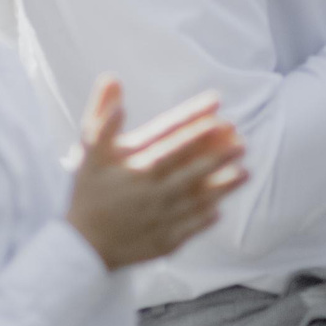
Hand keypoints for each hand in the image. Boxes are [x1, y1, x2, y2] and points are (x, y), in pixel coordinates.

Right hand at [65, 80, 245, 269]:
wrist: (80, 246)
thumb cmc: (87, 193)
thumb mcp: (89, 152)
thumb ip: (103, 116)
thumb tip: (112, 78)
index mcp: (134, 165)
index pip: (170, 135)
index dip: (194, 118)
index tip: (217, 103)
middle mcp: (150, 190)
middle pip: (189, 166)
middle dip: (217, 151)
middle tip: (240, 138)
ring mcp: (159, 217)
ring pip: (196, 198)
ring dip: (222, 185)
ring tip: (245, 172)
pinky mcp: (163, 241)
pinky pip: (190, 228)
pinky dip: (206, 218)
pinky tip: (221, 209)